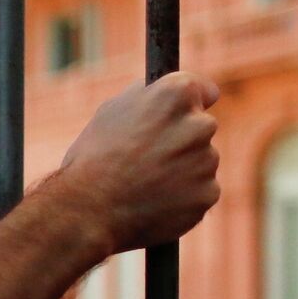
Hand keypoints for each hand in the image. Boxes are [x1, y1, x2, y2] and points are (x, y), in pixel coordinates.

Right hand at [57, 71, 220, 253]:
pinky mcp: (207, 194)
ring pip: (202, 162)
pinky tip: (156, 201)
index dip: (189, 104)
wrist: (90, 208)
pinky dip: (184, 197)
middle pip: (202, 128)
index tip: (180, 116)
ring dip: (183, 170)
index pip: (204, 91)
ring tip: (147, 182)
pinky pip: (201, 191)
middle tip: (151, 156)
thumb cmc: (95, 156)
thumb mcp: (112, 110)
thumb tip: (164, 93)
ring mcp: (207, 161)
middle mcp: (199, 124)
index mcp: (176, 94)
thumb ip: (147, 97)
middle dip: (183, 139)